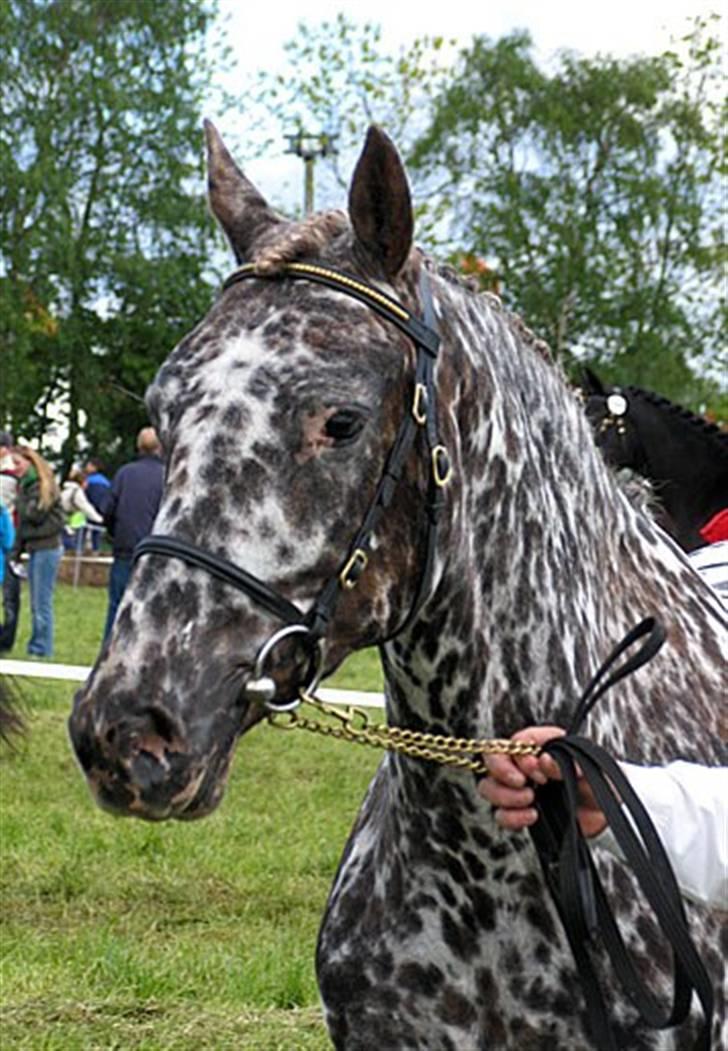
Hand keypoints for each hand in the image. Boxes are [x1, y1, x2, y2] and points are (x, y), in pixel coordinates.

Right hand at [478, 725, 606, 838]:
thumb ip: (570, 764)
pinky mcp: (521, 811)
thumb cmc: (602, 781)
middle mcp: (526, 764)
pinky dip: (511, 818)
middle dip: (502, 773)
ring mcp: (521, 788)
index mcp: (542, 745)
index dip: (520, 756)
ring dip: (504, 796)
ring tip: (530, 801)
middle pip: (493, 761)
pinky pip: (501, 815)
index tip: (537, 770)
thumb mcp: (593, 770)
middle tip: (523, 784)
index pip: (516, 742)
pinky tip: (532, 816)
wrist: (608, 813)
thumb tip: (545, 760)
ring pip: (490, 787)